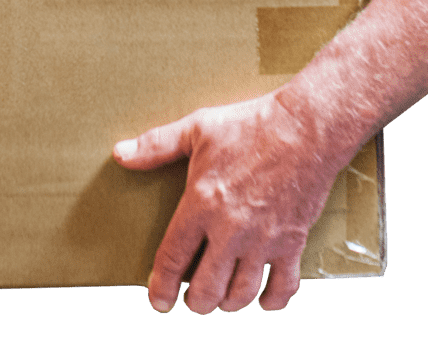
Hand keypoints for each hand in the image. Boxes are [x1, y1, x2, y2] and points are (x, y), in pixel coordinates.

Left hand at [113, 90, 341, 313]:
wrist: (307, 126)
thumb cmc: (251, 124)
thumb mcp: (199, 128)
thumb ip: (157, 145)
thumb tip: (120, 154)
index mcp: (202, 204)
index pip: (171, 260)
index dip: (161, 287)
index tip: (159, 300)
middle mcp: (230, 231)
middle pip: (205, 290)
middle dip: (195, 300)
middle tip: (194, 296)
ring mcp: (263, 240)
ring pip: (239, 295)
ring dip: (227, 302)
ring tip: (223, 295)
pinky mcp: (292, 242)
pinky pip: (282, 288)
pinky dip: (270, 302)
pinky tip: (262, 297)